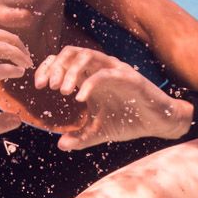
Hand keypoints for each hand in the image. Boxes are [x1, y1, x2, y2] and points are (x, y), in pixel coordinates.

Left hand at [31, 46, 188, 150]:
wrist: (159, 123)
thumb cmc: (130, 121)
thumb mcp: (99, 132)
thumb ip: (80, 138)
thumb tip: (61, 144)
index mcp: (90, 77)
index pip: (63, 60)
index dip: (47, 68)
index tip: (38, 86)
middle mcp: (101, 69)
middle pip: (71, 52)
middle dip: (56, 67)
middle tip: (48, 87)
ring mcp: (115, 70)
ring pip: (87, 56)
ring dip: (70, 71)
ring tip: (63, 91)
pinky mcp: (128, 77)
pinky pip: (106, 73)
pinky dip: (90, 83)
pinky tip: (80, 98)